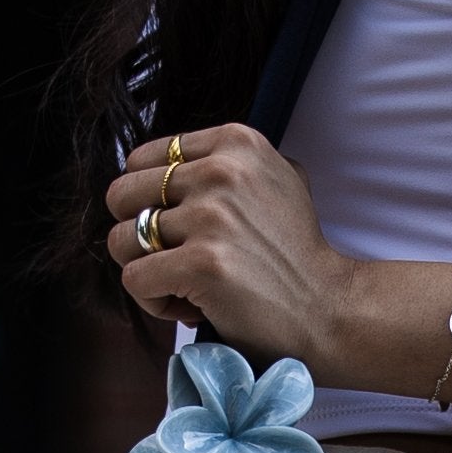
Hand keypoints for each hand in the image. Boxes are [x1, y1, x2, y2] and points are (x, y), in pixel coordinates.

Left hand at [94, 124, 368, 382]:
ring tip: (187, 287)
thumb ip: (224, 163)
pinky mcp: (203, 263)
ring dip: (147, 272)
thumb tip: (156, 165)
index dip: (150, 202)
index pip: (142, 161)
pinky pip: (134, 280)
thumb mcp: (275, 179)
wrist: (330, 309)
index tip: (185, 230)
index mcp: (236, 142)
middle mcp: (223, 170)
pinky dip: (154, 303)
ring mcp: (213, 216)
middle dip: (140, 235)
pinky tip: (193, 308)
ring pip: (122, 239)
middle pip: (121, 195)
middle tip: (177, 260)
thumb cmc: (293, 254)